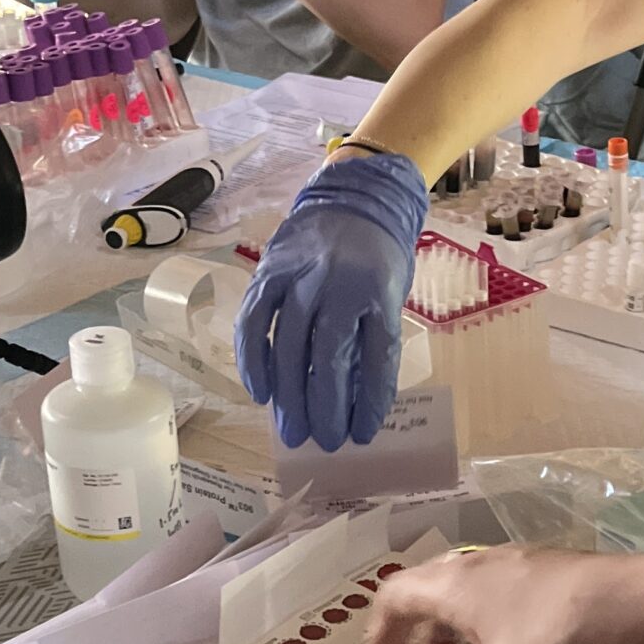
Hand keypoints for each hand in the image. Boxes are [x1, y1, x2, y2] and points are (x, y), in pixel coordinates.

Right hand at [234, 150, 428, 450]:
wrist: (354, 200)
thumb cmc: (378, 259)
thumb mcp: (390, 296)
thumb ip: (372, 340)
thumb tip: (352, 403)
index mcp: (379, 292)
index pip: (377, 358)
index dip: (370, 402)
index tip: (363, 435)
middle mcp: (339, 283)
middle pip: (328, 359)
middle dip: (325, 408)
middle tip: (322, 443)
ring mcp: (300, 276)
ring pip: (288, 347)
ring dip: (288, 396)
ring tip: (292, 432)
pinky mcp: (268, 272)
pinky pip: (254, 322)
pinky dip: (253, 360)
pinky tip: (260, 392)